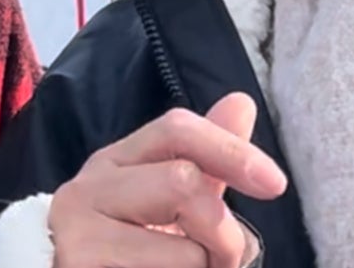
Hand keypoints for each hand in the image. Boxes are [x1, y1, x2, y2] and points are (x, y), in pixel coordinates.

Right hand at [46, 93, 284, 266]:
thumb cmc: (123, 253)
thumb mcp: (162, 201)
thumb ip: (203, 159)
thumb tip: (243, 103)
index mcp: (113, 162)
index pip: (176, 129)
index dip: (231, 150)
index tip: (275, 184)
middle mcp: (86, 190)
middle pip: (185, 183)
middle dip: (225, 233)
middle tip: (223, 263)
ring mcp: (78, 237)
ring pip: (186, 252)